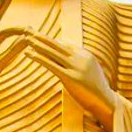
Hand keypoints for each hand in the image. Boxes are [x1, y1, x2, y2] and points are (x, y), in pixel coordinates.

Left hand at [3, 28, 117, 123]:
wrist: (106, 102)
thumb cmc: (96, 88)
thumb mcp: (89, 70)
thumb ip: (79, 61)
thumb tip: (66, 53)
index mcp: (85, 54)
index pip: (64, 45)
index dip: (49, 40)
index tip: (37, 34)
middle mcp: (80, 58)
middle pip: (57, 45)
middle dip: (41, 37)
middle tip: (28, 30)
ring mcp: (76, 67)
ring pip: (53, 52)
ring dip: (38, 44)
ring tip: (26, 39)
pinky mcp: (70, 77)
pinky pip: (51, 65)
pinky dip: (38, 57)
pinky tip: (29, 53)